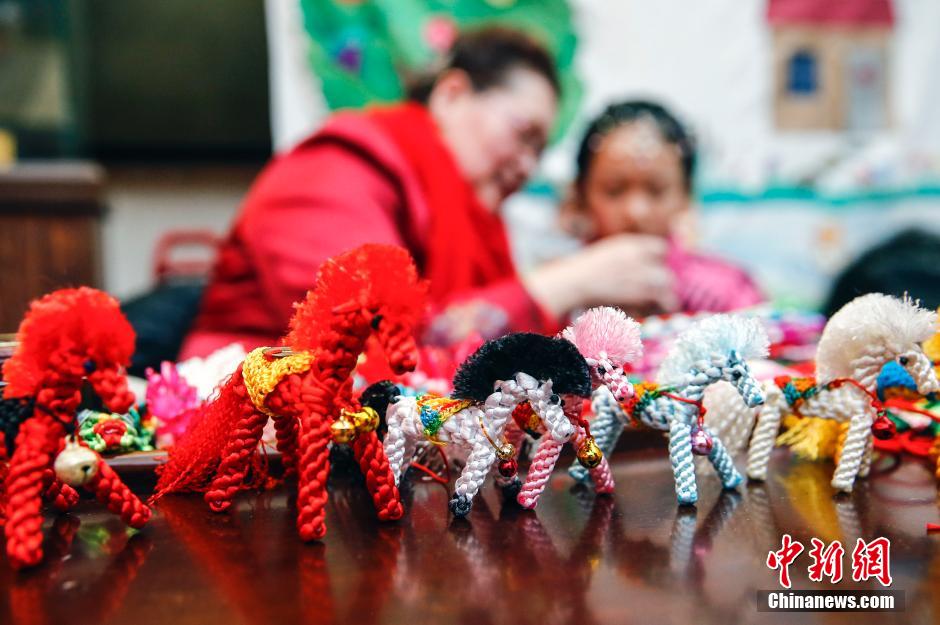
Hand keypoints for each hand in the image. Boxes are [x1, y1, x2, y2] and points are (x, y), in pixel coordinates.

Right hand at [522, 234, 677, 317]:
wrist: (573, 281)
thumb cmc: (584, 271)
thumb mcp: (607, 253)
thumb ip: (627, 257)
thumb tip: (645, 266)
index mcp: (628, 244)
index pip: (660, 248)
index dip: (661, 261)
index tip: (659, 270)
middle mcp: (636, 256)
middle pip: (664, 266)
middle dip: (666, 279)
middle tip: (665, 289)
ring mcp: (636, 272)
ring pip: (665, 280)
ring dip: (668, 292)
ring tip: (670, 302)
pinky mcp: (635, 290)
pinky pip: (659, 295)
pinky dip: (665, 301)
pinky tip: (668, 306)